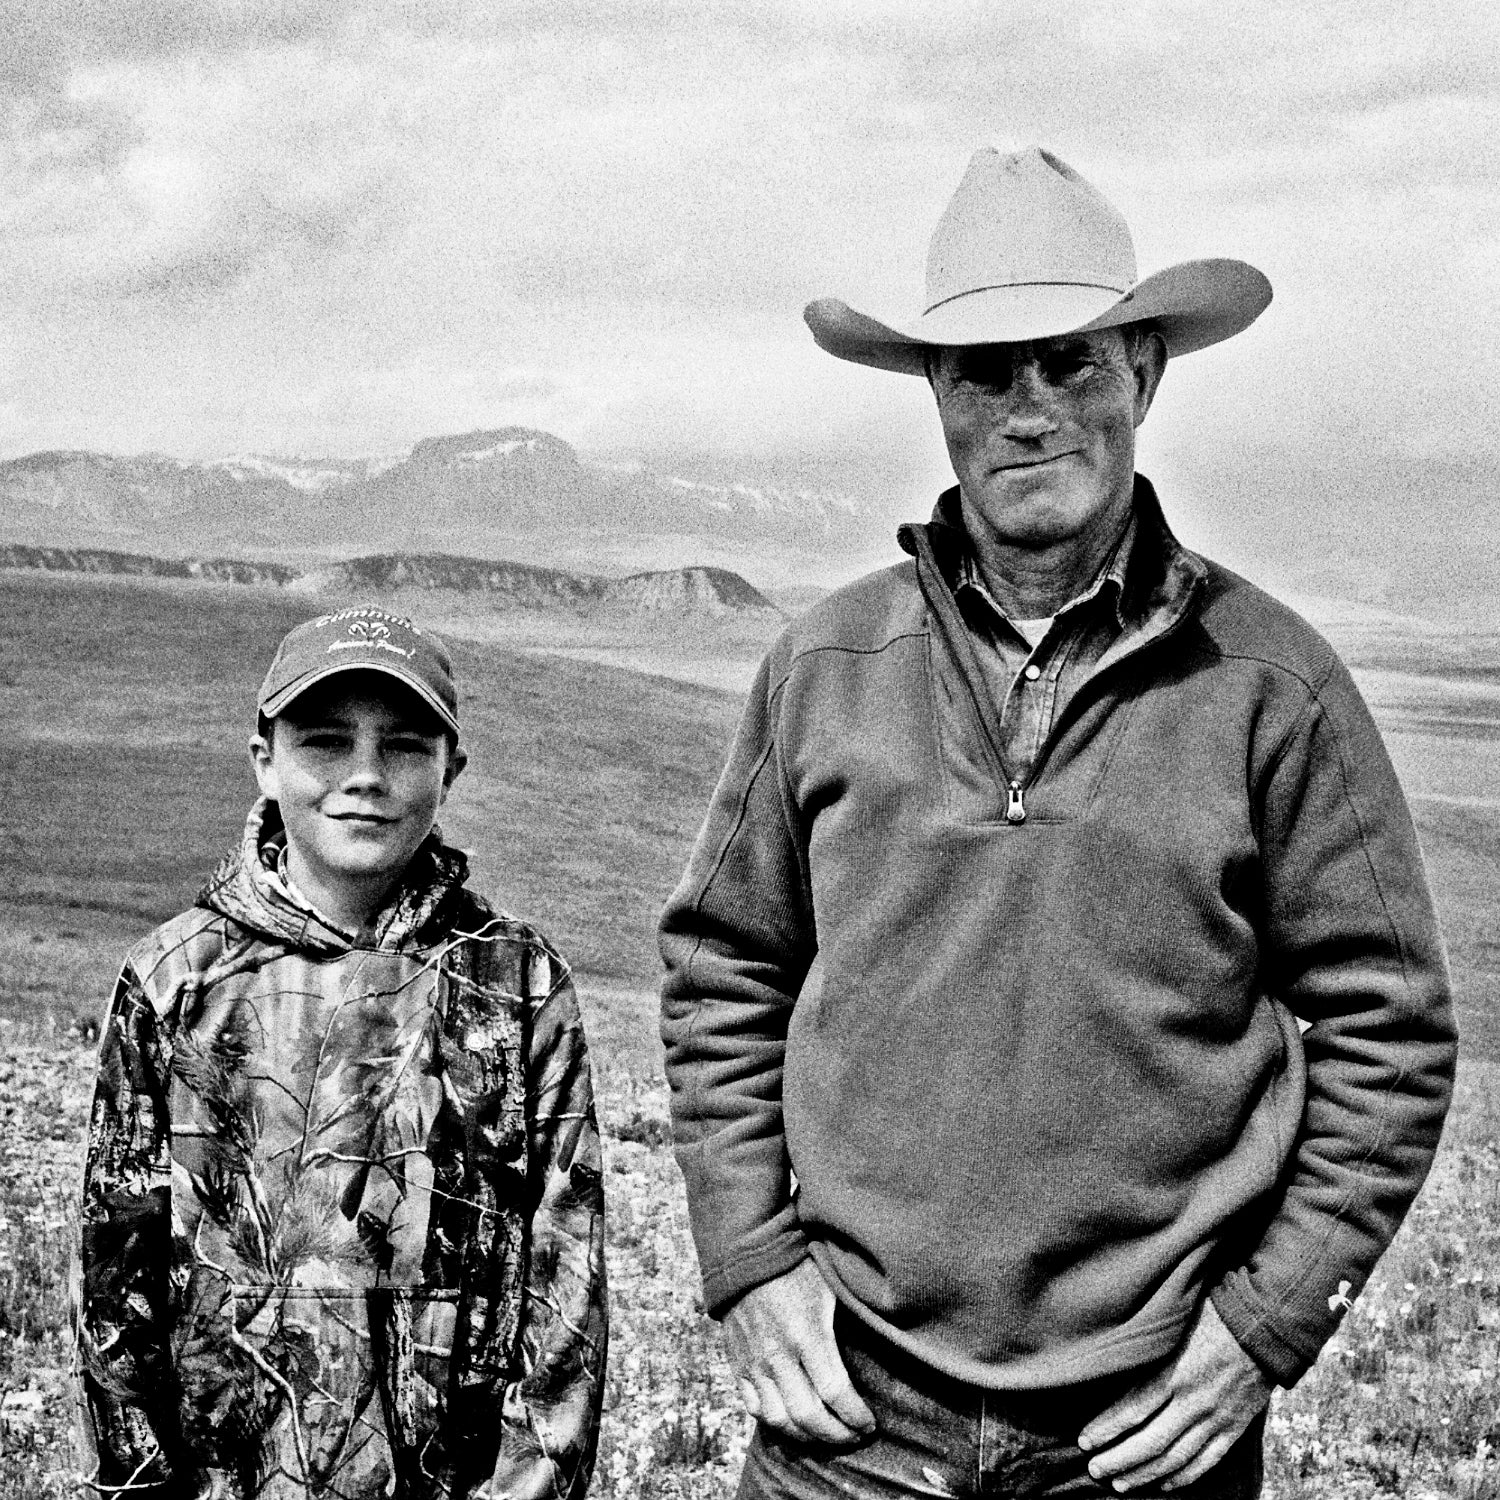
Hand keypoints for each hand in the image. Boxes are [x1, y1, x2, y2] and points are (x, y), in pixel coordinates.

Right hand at [721, 1258, 876, 1444]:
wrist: (747, 1253)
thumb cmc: (799, 1264)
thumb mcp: (831, 1283)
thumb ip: (854, 1316)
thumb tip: (895, 1332)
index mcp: (807, 1332)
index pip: (835, 1392)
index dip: (856, 1417)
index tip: (871, 1424)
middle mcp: (778, 1353)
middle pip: (808, 1416)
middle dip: (837, 1436)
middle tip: (855, 1436)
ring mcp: (754, 1361)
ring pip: (779, 1420)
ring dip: (806, 1438)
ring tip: (826, 1436)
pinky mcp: (738, 1363)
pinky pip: (754, 1407)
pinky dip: (775, 1422)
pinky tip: (794, 1422)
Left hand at [1077, 1298, 1270, 1492]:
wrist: (1264, 1324)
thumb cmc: (1212, 1314)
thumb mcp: (1174, 1324)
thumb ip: (1149, 1350)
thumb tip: (1113, 1360)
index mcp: (1174, 1372)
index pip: (1132, 1410)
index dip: (1106, 1429)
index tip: (1084, 1441)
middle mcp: (1193, 1401)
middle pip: (1150, 1442)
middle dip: (1118, 1459)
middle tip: (1094, 1469)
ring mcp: (1216, 1419)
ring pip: (1176, 1458)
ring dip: (1145, 1475)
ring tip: (1119, 1484)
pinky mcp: (1234, 1428)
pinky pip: (1206, 1461)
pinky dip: (1183, 1477)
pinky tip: (1163, 1484)